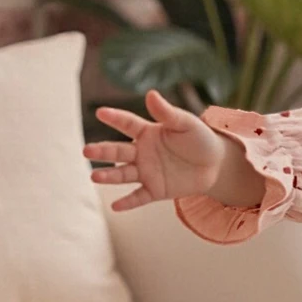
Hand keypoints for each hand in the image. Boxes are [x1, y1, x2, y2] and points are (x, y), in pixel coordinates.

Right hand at [82, 89, 224, 211]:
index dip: (115, 118)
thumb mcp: (186, 124)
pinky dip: (128, 202)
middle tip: (87, 151)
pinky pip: (139, 196)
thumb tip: (150, 94)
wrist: (215, 164)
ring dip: (109, 176)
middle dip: (102, 152)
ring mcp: (146, 172)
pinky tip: (115, 206)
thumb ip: (167, 113)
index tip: (101, 112)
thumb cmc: (199, 139)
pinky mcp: (155, 190)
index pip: (127, 124)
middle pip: (118, 151)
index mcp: (147, 133)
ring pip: (123, 174)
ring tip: (94, 176)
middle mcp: (141, 152)